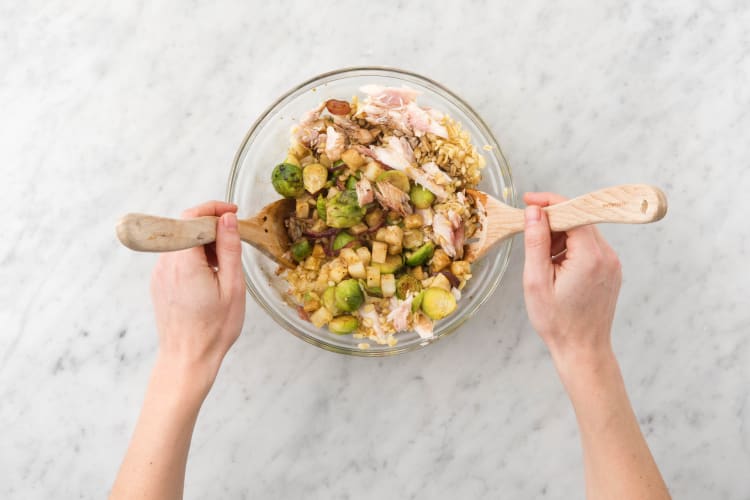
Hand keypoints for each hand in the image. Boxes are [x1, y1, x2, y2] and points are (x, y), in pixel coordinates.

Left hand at [150, 201, 245, 391]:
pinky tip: (211, 275)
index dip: (213, 209)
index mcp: (184, 262)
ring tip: (224, 264)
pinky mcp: (159, 282)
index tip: (233, 213)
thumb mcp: (233, 286)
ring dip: (203, 243)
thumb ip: (229, 248)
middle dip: (211, 226)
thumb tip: (227, 219)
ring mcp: (159, 273)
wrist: (188, 359)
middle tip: (234, 240)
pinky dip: (194, 256)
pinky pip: (176, 257)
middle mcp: (166, 263)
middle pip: (185, 227)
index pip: (191, 216)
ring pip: (181, 242)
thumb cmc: (214, 329)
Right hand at [522, 192, 621, 374]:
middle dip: (552, 221)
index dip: (549, 202)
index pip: (573, 211)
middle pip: (579, 219)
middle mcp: (607, 256)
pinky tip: (555, 267)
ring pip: (583, 233)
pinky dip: (570, 249)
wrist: (582, 350)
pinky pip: (589, 247)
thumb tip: (534, 212)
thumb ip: (536, 242)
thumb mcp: (536, 280)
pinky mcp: (611, 270)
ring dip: (560, 237)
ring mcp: (612, 263)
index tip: (527, 201)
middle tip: (528, 233)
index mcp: (590, 256)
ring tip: (542, 261)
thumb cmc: (557, 321)